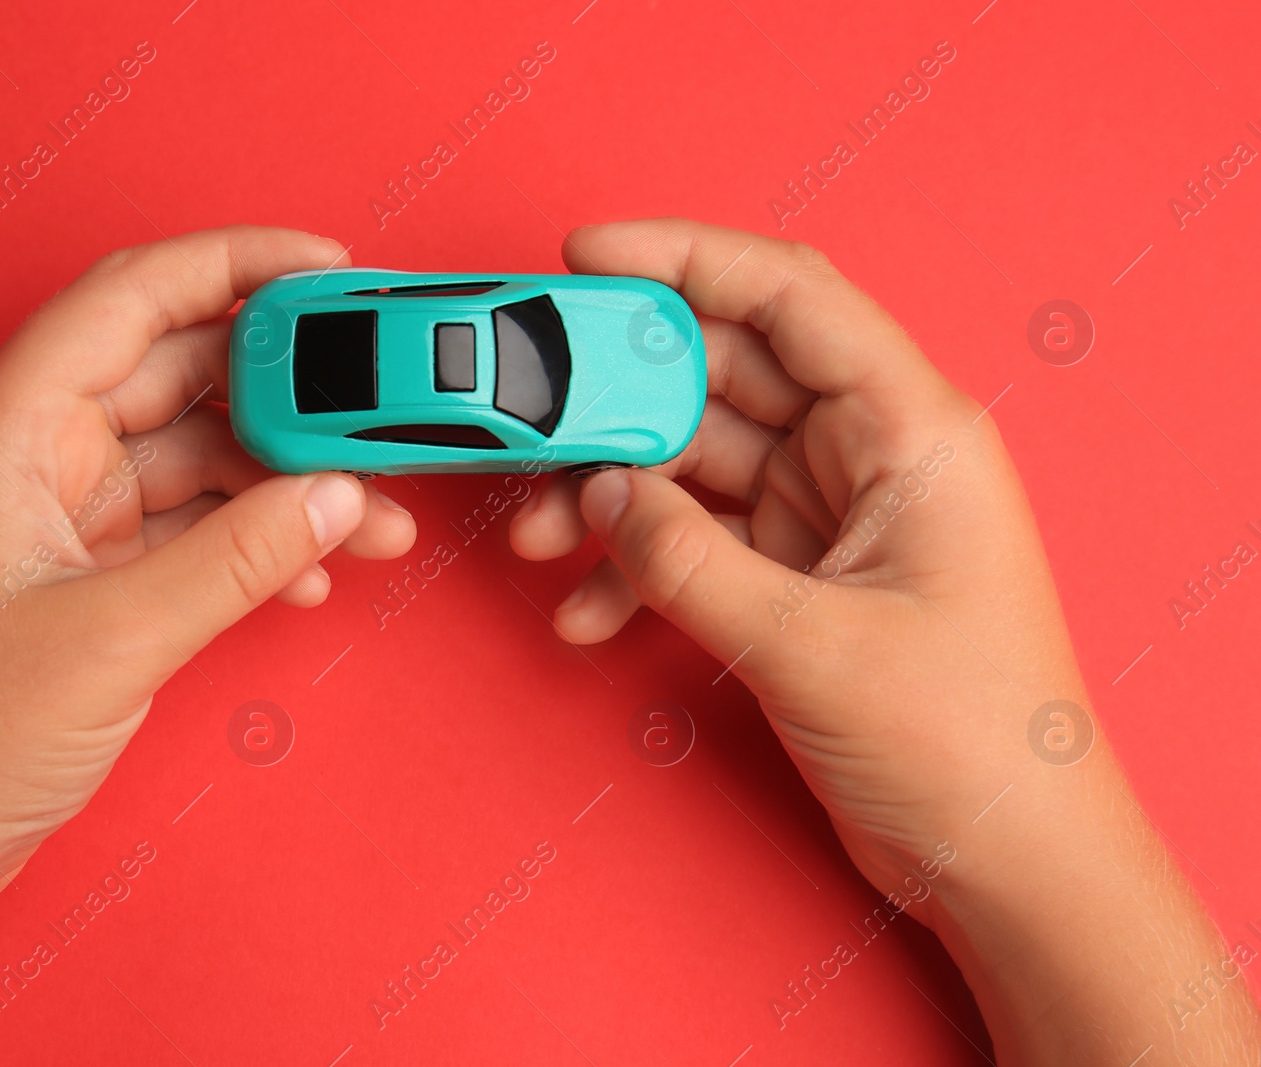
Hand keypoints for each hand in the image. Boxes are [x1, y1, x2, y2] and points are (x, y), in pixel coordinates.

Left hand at [0, 226, 414, 1063]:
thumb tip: (338, 495)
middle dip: (287, 395)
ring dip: (283, 484)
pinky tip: (310, 574)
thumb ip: (239, 558)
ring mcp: (58, 511)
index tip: (331, 269)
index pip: (132, 296)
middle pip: (179, 375)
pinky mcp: (82, 569)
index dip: (237, 265)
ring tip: (372, 518)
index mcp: (5, 426)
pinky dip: (249, 540)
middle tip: (379, 411)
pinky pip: (186, 525)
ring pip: (195, 457)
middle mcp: (31, 451)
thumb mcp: (114, 638)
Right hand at [511, 218, 1260, 1063]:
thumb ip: (686, 561)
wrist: (1004, 859)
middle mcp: (867, 456)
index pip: (789, 296)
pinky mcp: (797, 577)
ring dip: (609, 495)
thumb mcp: (809, 644)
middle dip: (615, 398)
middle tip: (525, 418)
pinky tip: (587, 613)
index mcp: (909, 431)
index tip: (586, 255)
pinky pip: (694, 541)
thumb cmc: (965, 744)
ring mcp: (828, 517)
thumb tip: (597, 495)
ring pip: (692, 463)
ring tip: (536, 538)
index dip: (684, 258)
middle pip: (721, 377)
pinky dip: (635, 568)